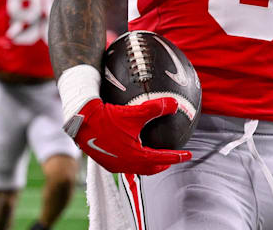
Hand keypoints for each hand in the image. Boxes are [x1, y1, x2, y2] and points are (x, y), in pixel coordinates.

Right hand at [64, 97, 191, 174]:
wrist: (83, 122)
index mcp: (135, 156)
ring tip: (155, 157)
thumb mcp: (135, 112)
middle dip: (163, 164)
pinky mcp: (106, 161)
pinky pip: (126, 164)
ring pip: (137, 168)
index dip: (177, 157)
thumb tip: (175, 104)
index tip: (189, 155)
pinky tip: (134, 150)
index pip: (162, 159)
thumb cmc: (108, 118)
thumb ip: (156, 108)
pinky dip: (135, 160)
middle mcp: (125, 164)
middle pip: (150, 168)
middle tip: (173, 158)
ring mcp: (114, 165)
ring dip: (148, 164)